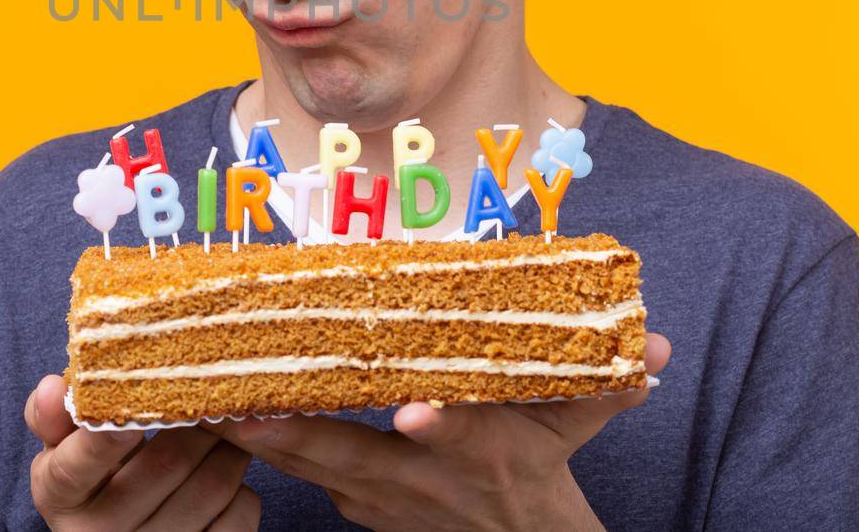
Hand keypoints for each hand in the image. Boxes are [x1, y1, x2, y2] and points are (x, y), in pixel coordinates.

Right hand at [25, 375, 260, 530]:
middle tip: (208, 397)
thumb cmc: (94, 476)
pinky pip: (239, 514)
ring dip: (228, 448)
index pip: (73, 468)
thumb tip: (53, 388)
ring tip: (222, 430)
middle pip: (166, 464)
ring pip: (213, 485)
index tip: (129, 411)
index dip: (103, 438)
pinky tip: (225, 474)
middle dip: (197, 420)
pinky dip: (242, 487)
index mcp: (60, 498)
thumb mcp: (64, 448)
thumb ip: (54, 415)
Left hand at [210, 333, 671, 531]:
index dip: (440, 427)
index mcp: (479, 452)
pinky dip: (269, 451)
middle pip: (349, 457)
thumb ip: (604, 385)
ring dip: (259, 440)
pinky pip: (307, 476)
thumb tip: (655, 347)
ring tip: (203, 403)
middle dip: (289, 431)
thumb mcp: (570, 424)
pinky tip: (228, 419)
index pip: (460, 436)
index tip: (416, 415)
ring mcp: (384, 504)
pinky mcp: (362, 511)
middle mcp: (422, 482)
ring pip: (313, 469)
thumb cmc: (541, 476)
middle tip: (232, 398)